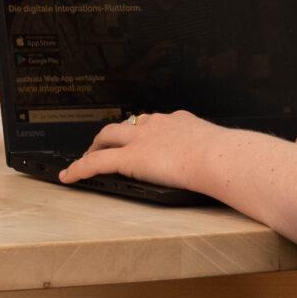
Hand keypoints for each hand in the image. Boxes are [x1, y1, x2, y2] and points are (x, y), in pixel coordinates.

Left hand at [57, 111, 219, 193]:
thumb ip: (215, 155)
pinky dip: (79, 169)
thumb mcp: (222, 149)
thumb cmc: (228, 157)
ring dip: (95, 147)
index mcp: (179, 121)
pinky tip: (68, 176)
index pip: (154, 122)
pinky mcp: (129, 158)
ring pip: (107, 137)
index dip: (143, 131)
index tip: (143, 137)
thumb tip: (226, 165)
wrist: (220, 157)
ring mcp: (141, 140)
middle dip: (112, 134)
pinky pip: (96, 162)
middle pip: (125, 125)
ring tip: (85, 158)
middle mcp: (156, 125)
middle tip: (104, 144)